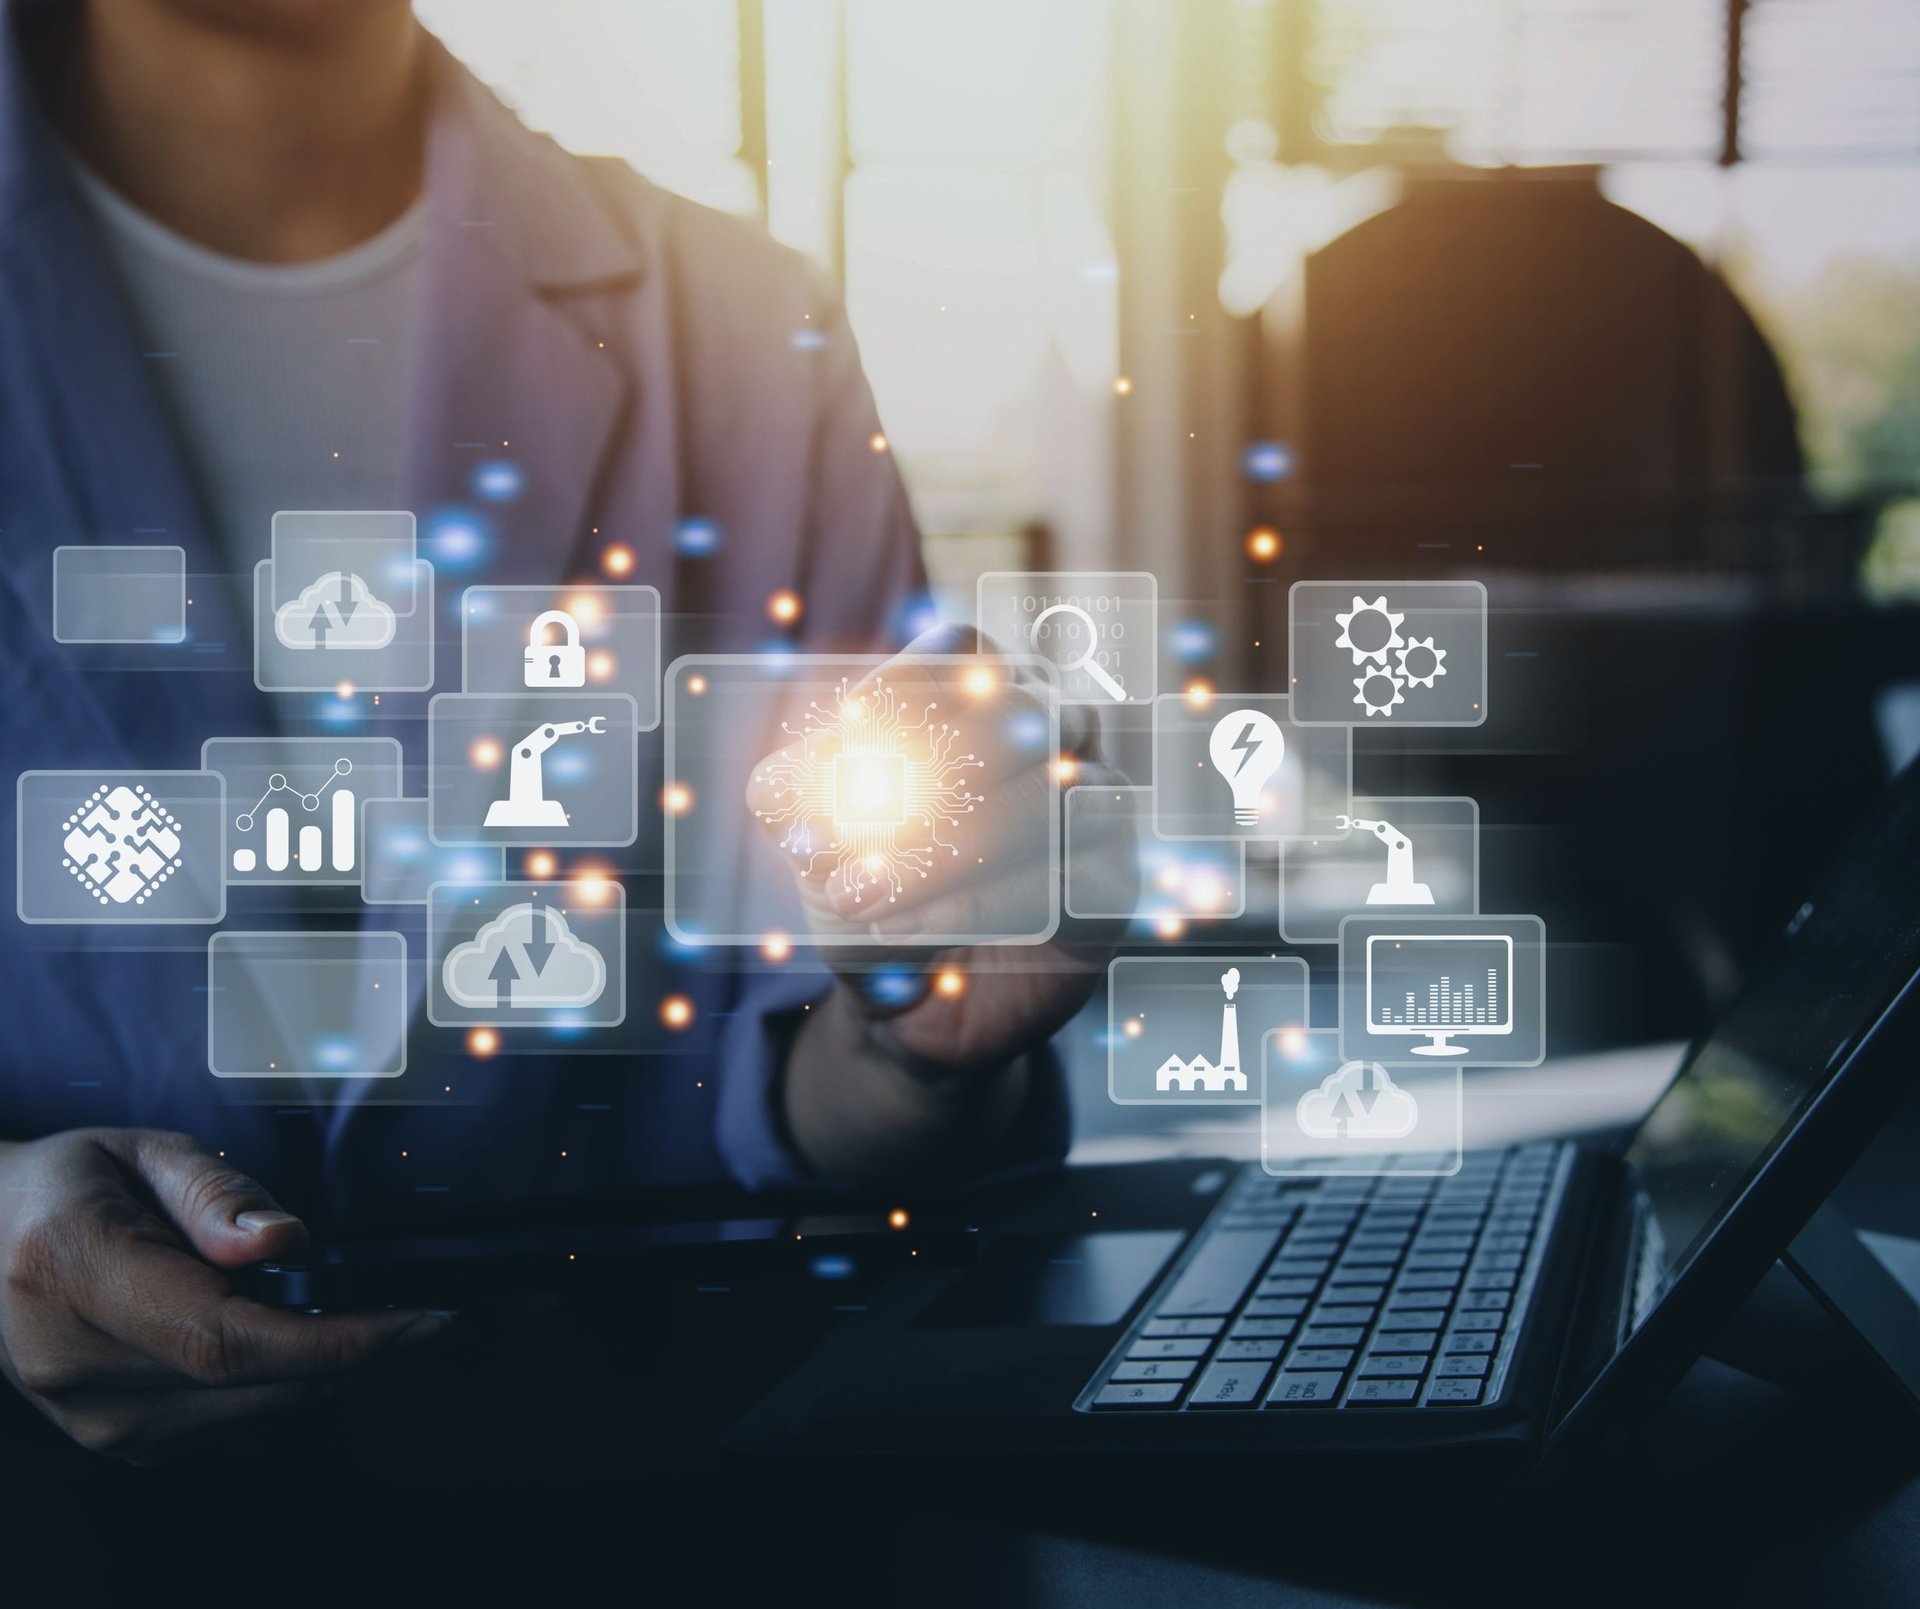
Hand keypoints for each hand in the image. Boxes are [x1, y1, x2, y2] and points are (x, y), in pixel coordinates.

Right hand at [0, 1129, 445, 1461]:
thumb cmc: (74, 1187)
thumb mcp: (145, 1152)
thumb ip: (216, 1194)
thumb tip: (284, 1240)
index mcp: (75, 1271)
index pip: (220, 1337)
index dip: (330, 1340)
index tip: (415, 1322)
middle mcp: (74, 1361)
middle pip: (248, 1383)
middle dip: (354, 1352)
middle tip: (423, 1313)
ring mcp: (90, 1415)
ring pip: (252, 1412)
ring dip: (323, 1369)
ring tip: (352, 1312)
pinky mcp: (117, 1439)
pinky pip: (233, 1422)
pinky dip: (281, 1383)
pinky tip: (287, 1335)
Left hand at [749, 628, 1137, 1178]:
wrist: (914, 998)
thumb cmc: (869, 888)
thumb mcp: (810, 839)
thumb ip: (797, 796)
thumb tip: (802, 781)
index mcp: (979, 691)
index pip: (961, 650)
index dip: (906, 688)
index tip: (849, 736)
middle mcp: (1051, 727)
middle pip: (1015, 713)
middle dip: (924, 780)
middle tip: (843, 851)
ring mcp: (1094, 797)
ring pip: (1050, 793)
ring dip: (949, 851)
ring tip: (869, 901)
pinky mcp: (1113, 878)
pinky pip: (1067, 879)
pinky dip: (984, 905)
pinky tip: (921, 929)